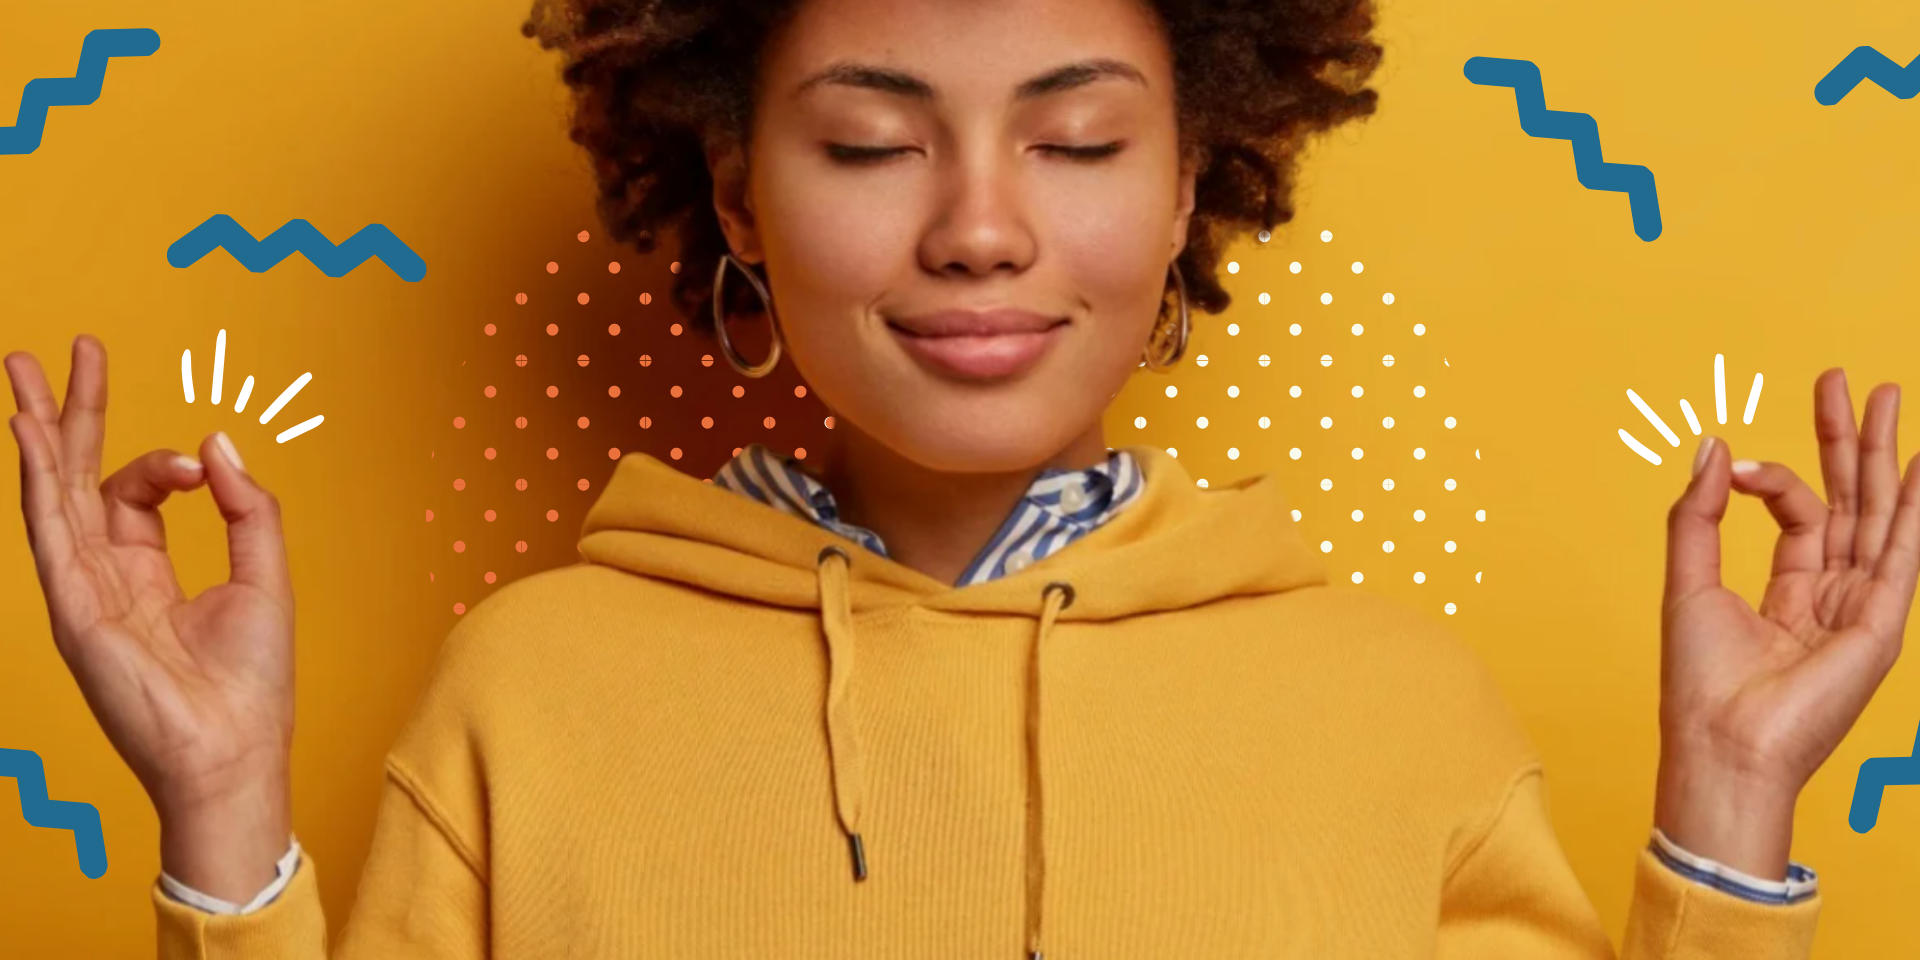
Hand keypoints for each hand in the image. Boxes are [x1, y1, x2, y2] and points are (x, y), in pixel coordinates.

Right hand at [6, 336, 295, 900]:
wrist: (235, 751)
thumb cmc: (252, 683)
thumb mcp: (265, 576)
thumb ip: (246, 508)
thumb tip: (215, 444)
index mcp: (148, 572)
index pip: (131, 494)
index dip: (160, 463)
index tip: (197, 464)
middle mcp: (106, 576)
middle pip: (77, 478)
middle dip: (69, 414)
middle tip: (63, 351)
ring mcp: (83, 591)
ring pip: (52, 492)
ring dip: (39, 430)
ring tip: (24, 368)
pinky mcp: (73, 608)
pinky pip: (47, 530)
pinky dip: (39, 478)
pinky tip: (29, 432)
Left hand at [1655, 368, 1919, 879]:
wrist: (1721, 743)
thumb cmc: (1699, 681)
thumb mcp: (1687, 582)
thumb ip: (1698, 515)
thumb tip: (1713, 447)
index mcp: (1787, 594)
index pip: (1798, 514)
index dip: (1770, 478)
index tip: (1733, 463)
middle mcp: (1832, 599)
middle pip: (1850, 503)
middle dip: (1849, 441)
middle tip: (1846, 380)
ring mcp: (1860, 611)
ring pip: (1877, 517)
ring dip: (1884, 456)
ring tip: (1889, 397)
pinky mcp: (1879, 627)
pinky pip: (1902, 558)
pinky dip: (1913, 511)